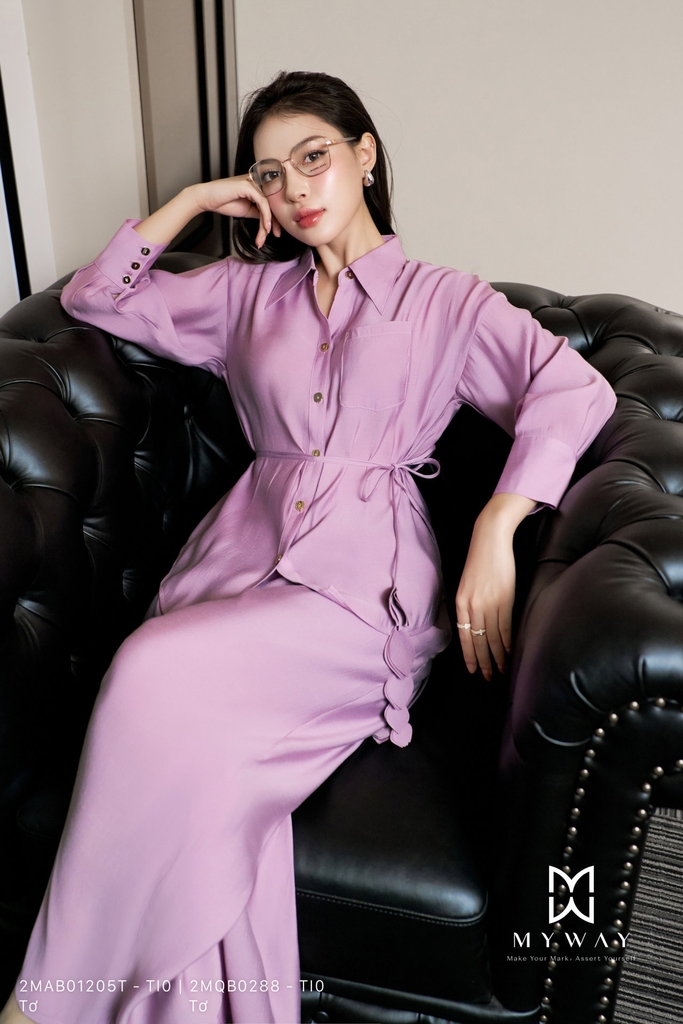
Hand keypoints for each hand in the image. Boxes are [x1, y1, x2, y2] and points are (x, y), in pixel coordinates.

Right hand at [193, 175, 281, 248]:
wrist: (206, 199)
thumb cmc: (223, 202)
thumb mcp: (247, 209)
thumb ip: (259, 212)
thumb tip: (271, 221)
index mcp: (257, 186)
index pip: (272, 202)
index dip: (276, 217)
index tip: (276, 232)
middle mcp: (257, 181)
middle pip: (273, 203)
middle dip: (276, 221)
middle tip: (277, 235)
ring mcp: (253, 182)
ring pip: (268, 204)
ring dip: (268, 222)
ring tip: (265, 235)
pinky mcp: (247, 186)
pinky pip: (262, 203)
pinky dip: (265, 216)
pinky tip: (265, 227)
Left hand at [455, 493, 535, 679]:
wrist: (489, 540)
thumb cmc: (479, 562)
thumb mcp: (467, 585)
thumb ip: (470, 606)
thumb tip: (475, 628)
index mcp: (461, 602)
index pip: (464, 636)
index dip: (469, 655)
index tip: (474, 670)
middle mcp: (473, 605)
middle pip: (478, 641)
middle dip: (484, 661)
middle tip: (489, 677)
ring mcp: (489, 603)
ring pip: (492, 637)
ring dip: (498, 656)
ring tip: (502, 670)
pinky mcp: (504, 598)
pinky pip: (505, 626)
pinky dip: (507, 641)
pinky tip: (509, 652)